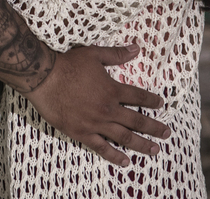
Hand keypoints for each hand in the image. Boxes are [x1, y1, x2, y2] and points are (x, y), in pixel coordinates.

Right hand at [23, 44, 170, 165]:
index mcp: (112, 90)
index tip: (161, 105)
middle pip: (137, 121)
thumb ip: (116, 54)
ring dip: (141, 144)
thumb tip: (136, 48)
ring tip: (154, 150)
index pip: (139, 97)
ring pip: (124, 137)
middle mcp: (108, 109)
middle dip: (154, 128)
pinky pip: (101, 147)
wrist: (43, 78)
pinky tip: (125, 162)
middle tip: (166, 133)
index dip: (152, 101)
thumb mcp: (93, 54)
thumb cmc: (67, 64)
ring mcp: (95, 123)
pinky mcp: (81, 132)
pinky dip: (114, 156)